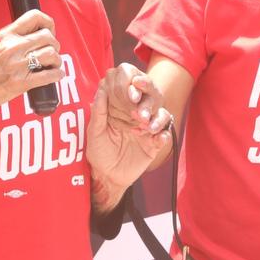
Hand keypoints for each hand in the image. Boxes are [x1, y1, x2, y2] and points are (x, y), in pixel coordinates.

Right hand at [0, 9, 62, 118]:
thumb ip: (9, 39)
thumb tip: (30, 34)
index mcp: (4, 35)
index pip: (34, 17)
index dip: (48, 22)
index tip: (49, 30)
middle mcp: (12, 47)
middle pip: (48, 37)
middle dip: (54, 44)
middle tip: (51, 52)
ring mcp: (17, 65)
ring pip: (52, 54)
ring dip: (56, 60)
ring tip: (52, 65)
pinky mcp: (21, 83)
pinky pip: (50, 75)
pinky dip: (57, 75)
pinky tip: (55, 75)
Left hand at [86, 65, 172, 210]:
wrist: (107, 176)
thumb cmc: (99, 151)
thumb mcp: (95, 131)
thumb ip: (99, 111)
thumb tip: (102, 88)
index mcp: (121, 106)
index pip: (132, 87)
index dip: (134, 83)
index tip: (133, 85)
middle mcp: (136, 113)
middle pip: (151, 96)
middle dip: (148, 98)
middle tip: (139, 109)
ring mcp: (147, 128)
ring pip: (162, 114)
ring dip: (156, 118)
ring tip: (146, 127)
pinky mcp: (154, 143)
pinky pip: (165, 134)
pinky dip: (163, 135)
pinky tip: (157, 139)